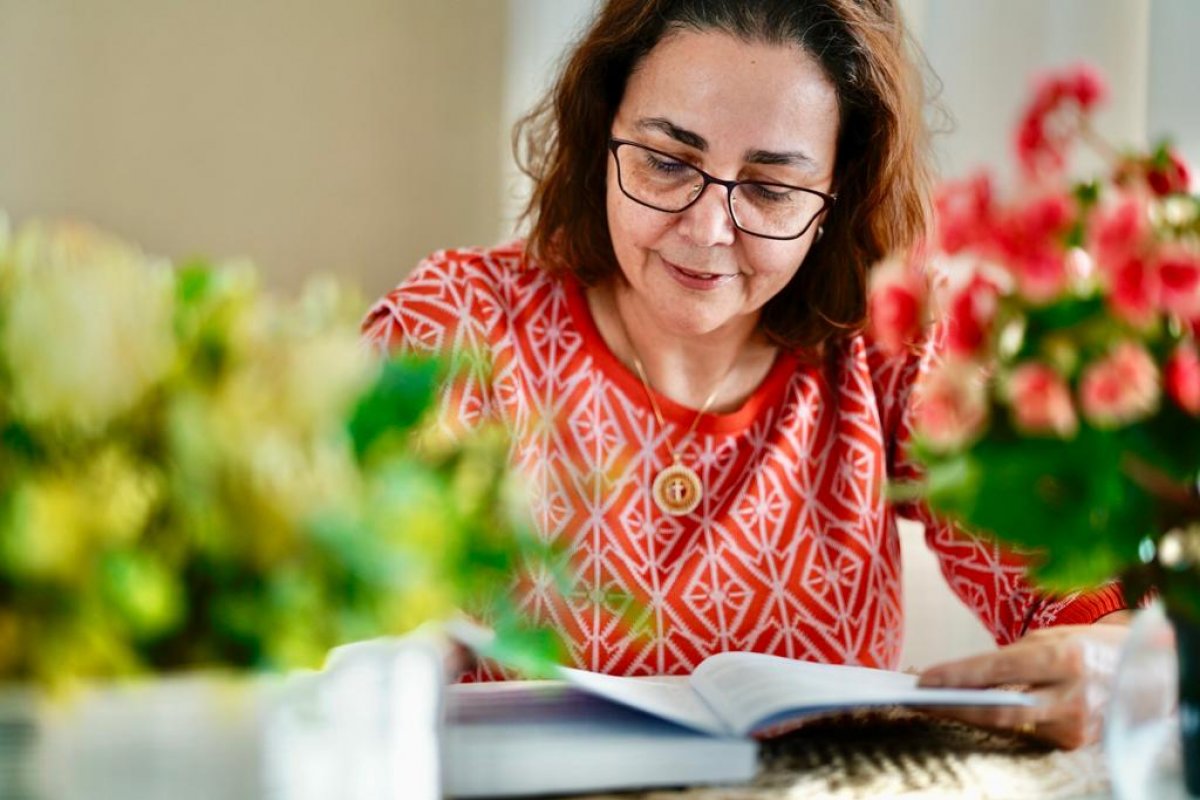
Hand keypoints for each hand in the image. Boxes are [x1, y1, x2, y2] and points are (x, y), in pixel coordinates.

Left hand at [917, 619, 1130, 748]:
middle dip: (954, 707)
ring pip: (1009, 725)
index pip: (998, 670)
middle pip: (999, 710)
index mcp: (1064, 659)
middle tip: (919, 701)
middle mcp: (1071, 696)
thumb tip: (971, 674)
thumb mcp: (1057, 637)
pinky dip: (997, 722)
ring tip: (935, 704)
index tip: (925, 680)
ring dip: (970, 714)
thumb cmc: (1095, 649)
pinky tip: (971, 713)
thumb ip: (1016, 655)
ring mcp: (1075, 726)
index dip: (957, 676)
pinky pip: (1025, 731)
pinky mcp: (1074, 743)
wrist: (1151, 678)